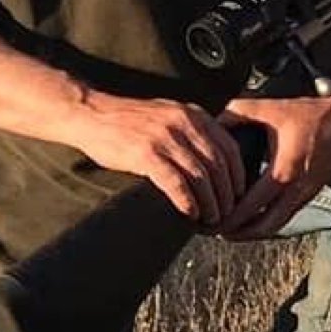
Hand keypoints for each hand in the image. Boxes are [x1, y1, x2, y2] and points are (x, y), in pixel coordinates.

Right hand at [66, 93, 247, 224]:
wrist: (89, 113)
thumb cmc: (129, 120)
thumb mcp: (169, 114)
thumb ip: (193, 130)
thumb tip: (216, 159)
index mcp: (194, 115)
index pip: (229, 147)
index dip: (239, 174)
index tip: (240, 193)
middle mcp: (184, 124)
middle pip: (219, 165)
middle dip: (228, 193)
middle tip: (228, 212)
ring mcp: (165, 138)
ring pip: (201, 176)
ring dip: (211, 202)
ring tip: (212, 218)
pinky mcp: (145, 154)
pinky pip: (176, 182)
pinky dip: (187, 200)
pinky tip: (191, 213)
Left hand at [216, 90, 330, 239]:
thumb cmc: (313, 115)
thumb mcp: (271, 108)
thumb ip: (237, 112)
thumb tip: (212, 122)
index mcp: (283, 172)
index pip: (251, 207)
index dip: (228, 218)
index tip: (209, 221)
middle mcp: (296, 189)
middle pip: (265, 227)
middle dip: (238, 233)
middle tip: (215, 232)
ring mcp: (306, 194)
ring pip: (277, 225)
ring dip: (254, 232)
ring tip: (231, 229)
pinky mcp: (311, 193)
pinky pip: (286, 216)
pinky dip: (268, 222)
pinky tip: (253, 217)